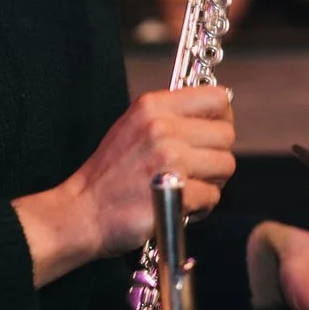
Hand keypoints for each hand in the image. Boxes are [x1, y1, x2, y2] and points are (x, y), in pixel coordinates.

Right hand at [15, 85, 234, 281]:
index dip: (222, 118)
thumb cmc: (109, 175)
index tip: (213, 135)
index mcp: (153, 106)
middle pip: (226, 135)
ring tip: (187, 189)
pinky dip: (202, 206)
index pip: (215, 97)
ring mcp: (168, 159)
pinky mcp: (175, 192)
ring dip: (212, 182)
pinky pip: (212, 195)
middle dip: (217, 156)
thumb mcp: (133, 127)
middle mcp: (162, 127)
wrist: (82, 212)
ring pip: (225, 165)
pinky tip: (180, 207)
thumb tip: (214, 117)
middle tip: (197, 171)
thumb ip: (170, 117)